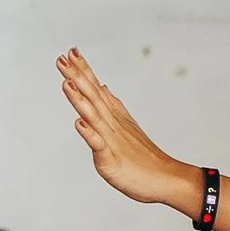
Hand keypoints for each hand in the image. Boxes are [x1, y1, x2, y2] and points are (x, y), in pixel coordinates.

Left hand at [58, 51, 195, 211]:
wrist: (167, 179)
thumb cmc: (145, 158)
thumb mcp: (126, 128)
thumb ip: (113, 107)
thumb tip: (103, 88)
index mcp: (114, 117)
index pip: (96, 89)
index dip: (83, 70)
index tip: (71, 51)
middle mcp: (112, 124)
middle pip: (93, 97)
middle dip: (77, 77)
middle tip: (62, 58)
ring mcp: (112, 140)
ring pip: (94, 116)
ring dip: (79, 99)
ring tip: (66, 83)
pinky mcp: (111, 159)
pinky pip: (99, 145)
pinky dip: (89, 133)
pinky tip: (80, 123)